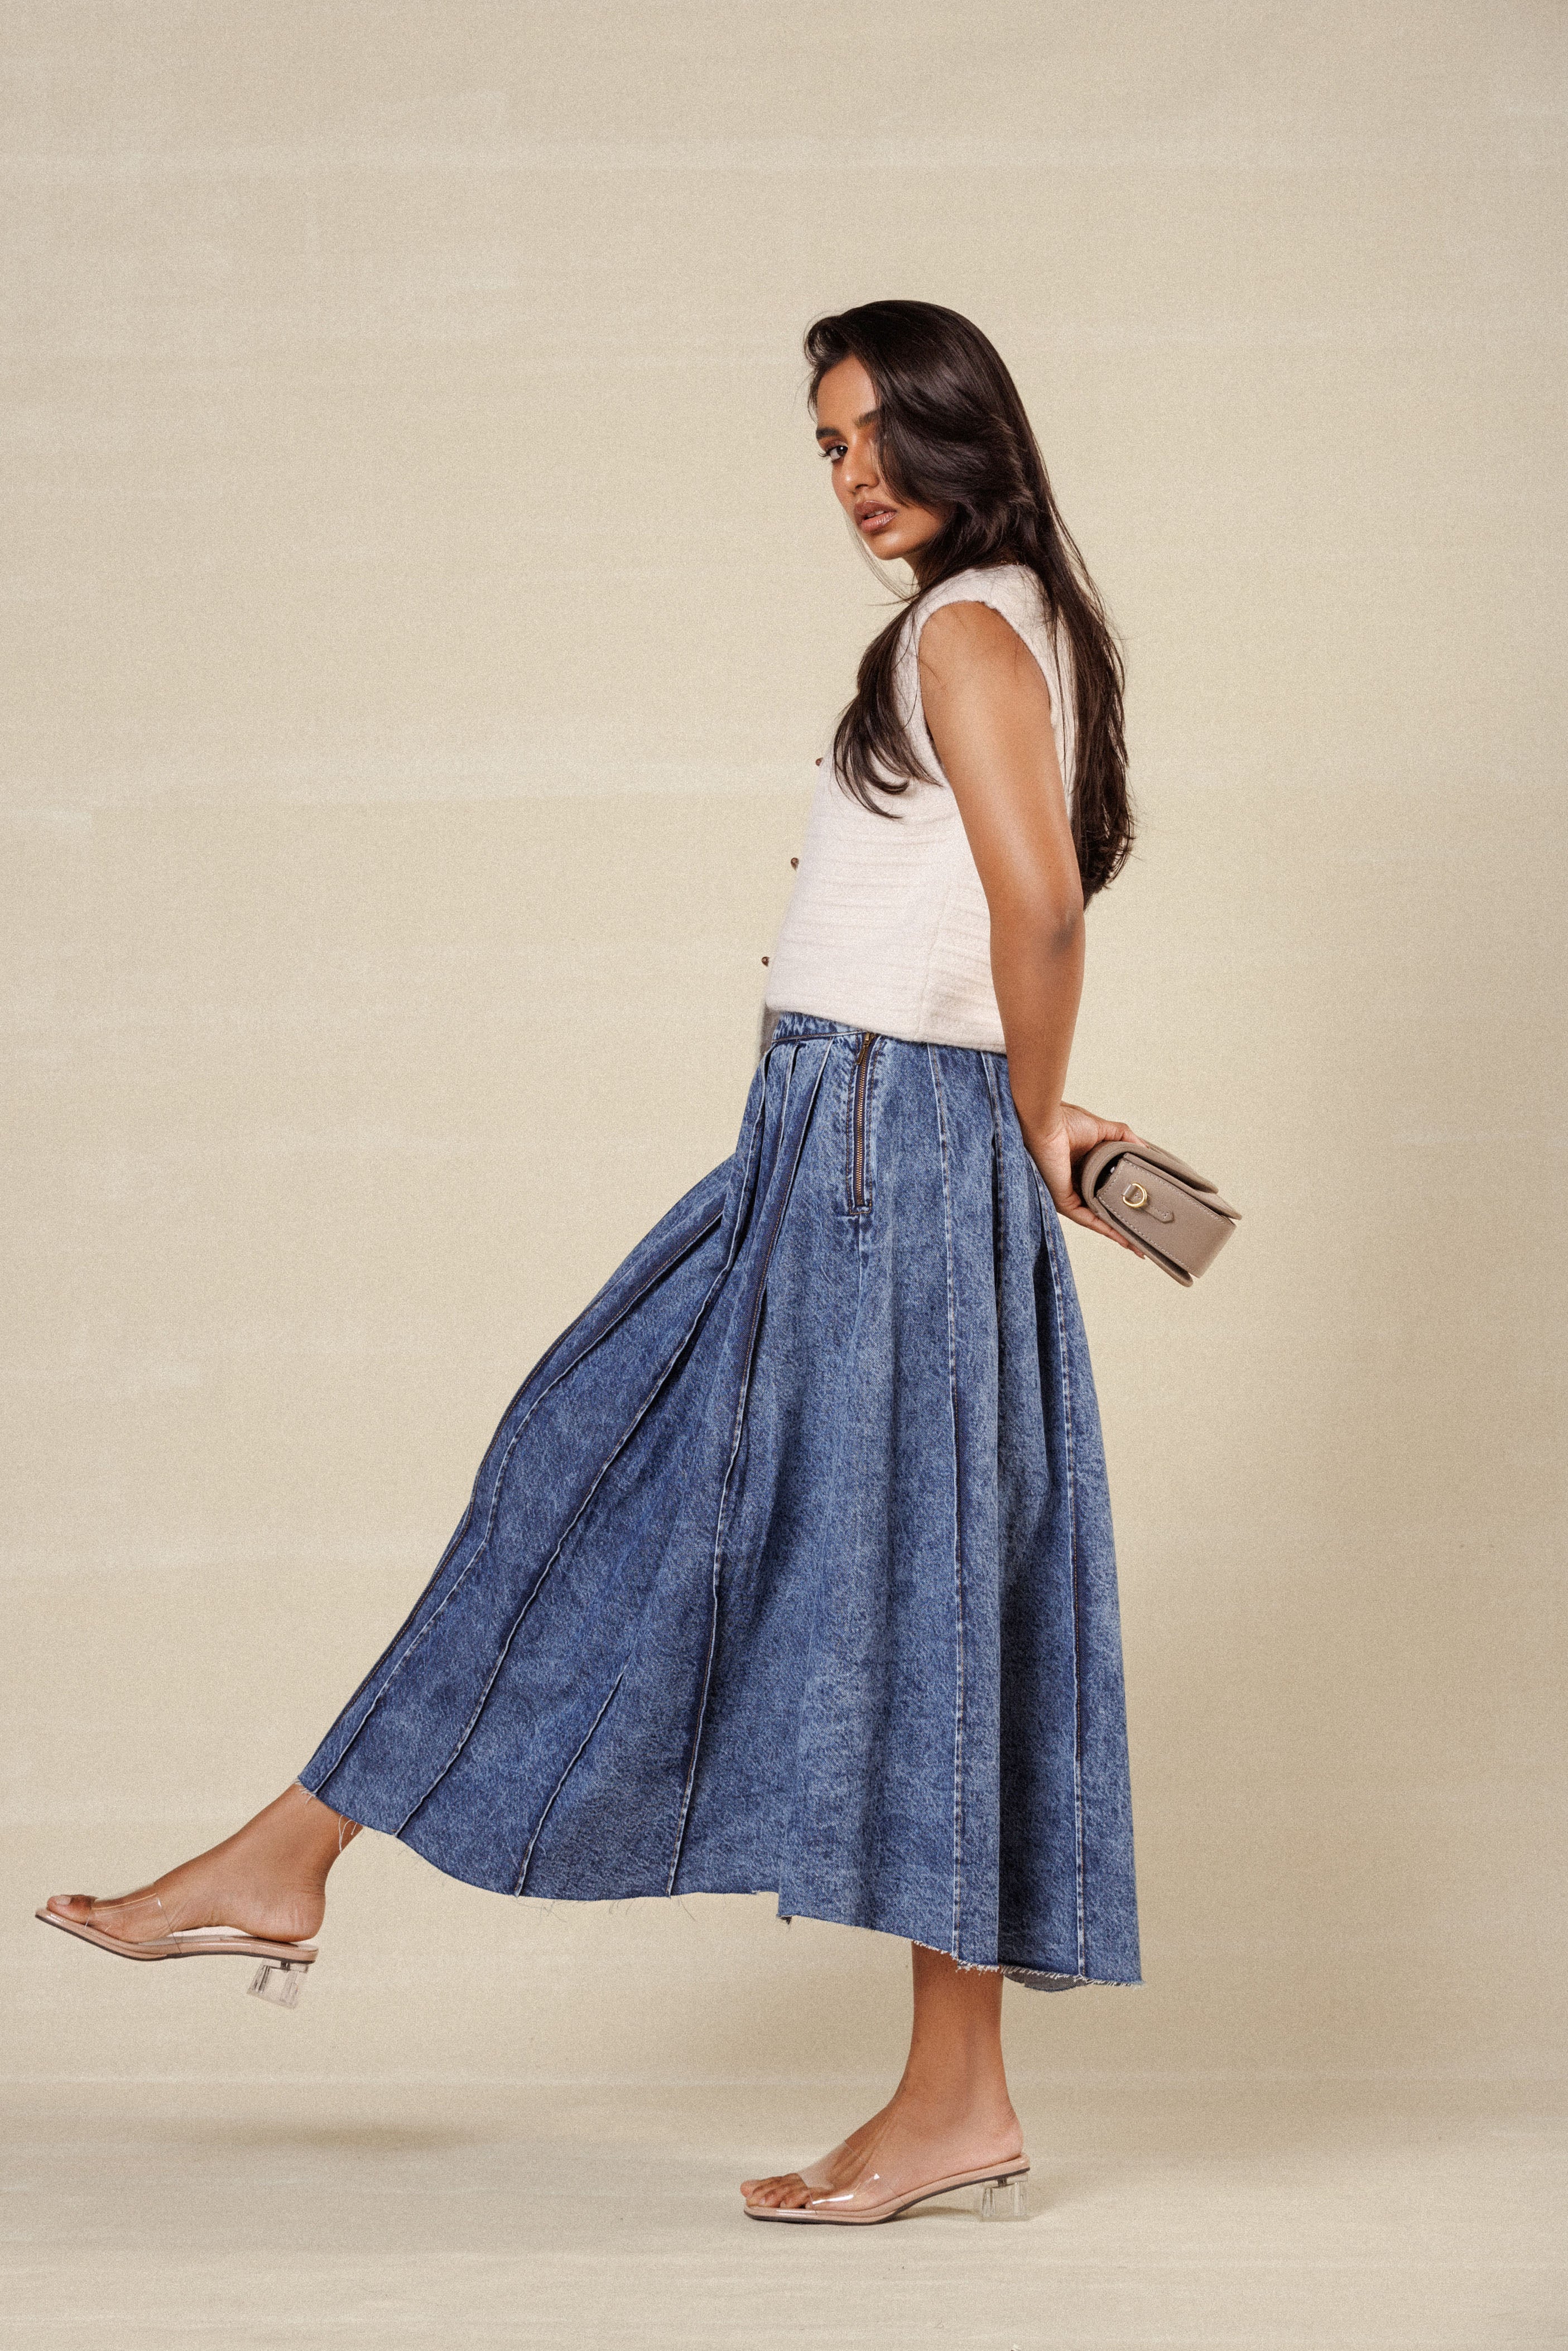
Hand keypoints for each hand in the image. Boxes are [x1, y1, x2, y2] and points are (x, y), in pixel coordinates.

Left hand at [1024, 1102, 1146, 1255]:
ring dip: (1119, 1233)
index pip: (1106, 1188)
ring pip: (1098, 1219)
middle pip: (1104, 1208)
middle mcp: (1076, 1184)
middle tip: (1147, 1234)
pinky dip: (1108, 1230)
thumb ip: (1125, 1138)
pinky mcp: (1063, 1202)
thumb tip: (1147, 1150)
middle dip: (1124, 1222)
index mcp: (1082, 1167)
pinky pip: (1089, 1220)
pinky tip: (1125, 1240)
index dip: (1125, 1198)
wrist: (1044, 1123)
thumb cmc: (1064, 1121)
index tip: (1145, 1206)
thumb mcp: (1103, 1129)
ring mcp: (1069, 1195)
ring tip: (1140, 1245)